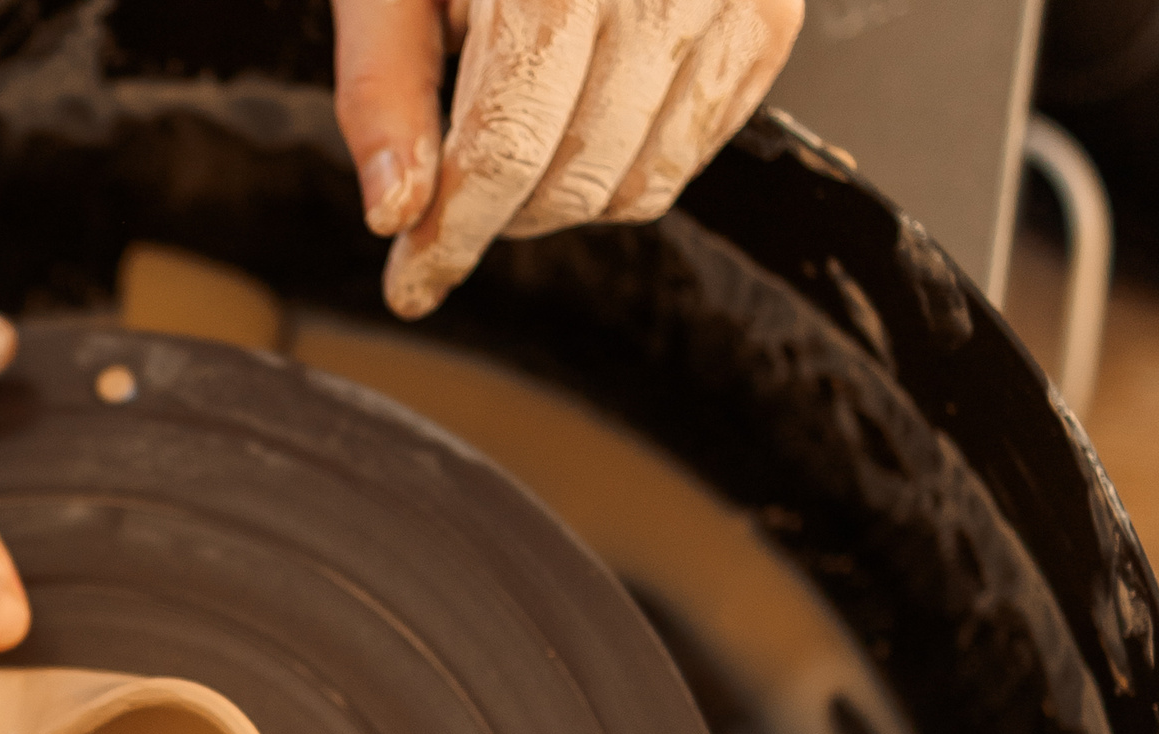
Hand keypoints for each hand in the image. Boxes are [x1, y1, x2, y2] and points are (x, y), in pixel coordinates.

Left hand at [334, 0, 803, 316]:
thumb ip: (386, 86)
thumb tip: (397, 213)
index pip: (505, 145)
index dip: (453, 234)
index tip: (413, 282)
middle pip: (577, 174)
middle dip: (503, 215)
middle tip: (455, 199)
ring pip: (646, 175)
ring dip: (569, 197)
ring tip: (519, 146)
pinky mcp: (773, 2)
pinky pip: (708, 136)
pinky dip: (642, 157)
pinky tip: (588, 119)